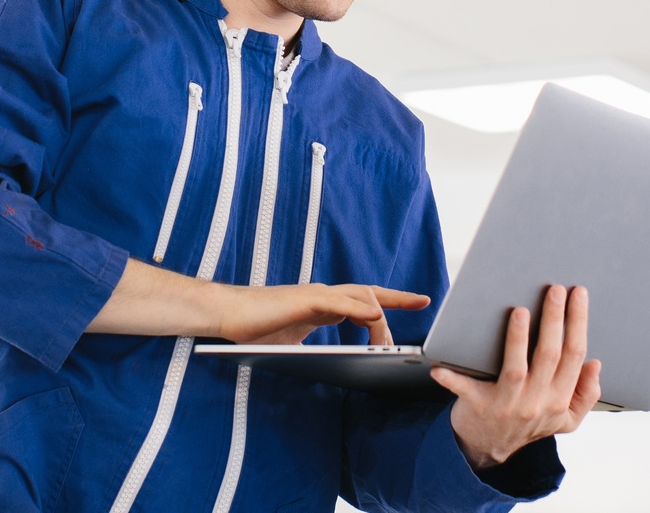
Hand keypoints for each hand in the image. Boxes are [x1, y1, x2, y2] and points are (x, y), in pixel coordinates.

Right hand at [87, 260, 429, 344]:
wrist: (227, 314)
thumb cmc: (257, 329)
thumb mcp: (297, 340)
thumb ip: (321, 342)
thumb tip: (340, 358)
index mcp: (323, 305)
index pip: (363, 300)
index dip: (390, 301)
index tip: (416, 302)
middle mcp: (323, 295)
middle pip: (368, 292)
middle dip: (398, 297)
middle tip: (422, 301)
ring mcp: (314, 295)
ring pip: (358, 295)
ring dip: (378, 312)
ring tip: (392, 330)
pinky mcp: (304, 300)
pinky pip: (337, 302)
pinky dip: (357, 307)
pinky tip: (373, 315)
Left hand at [432, 284, 601, 469]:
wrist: (490, 448)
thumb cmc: (528, 423)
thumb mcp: (565, 419)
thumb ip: (586, 395)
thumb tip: (595, 365)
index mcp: (558, 400)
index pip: (575, 355)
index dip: (578, 323)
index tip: (578, 294)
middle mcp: (536, 402)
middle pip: (549, 355)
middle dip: (554, 319)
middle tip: (554, 289)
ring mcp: (507, 404)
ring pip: (516, 367)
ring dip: (518, 338)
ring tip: (520, 310)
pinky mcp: (478, 405)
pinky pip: (464, 389)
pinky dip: (452, 378)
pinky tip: (440, 364)